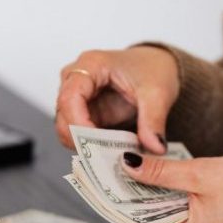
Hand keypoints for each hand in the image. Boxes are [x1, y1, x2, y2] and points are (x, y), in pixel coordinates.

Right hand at [55, 46, 178, 153]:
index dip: (78, 123)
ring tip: (112, 156)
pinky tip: (111, 153)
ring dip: (86, 146)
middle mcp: (76, 79)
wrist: (158, 66)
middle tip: (105, 157)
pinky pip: (80, 135)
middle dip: (81, 140)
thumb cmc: (153, 68)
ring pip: (67, 129)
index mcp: (91, 65)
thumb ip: (154, 120)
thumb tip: (154, 147)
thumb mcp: (158, 93)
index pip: (70, 97)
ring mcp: (78, 98)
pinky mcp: (85, 113)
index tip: (95, 144)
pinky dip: (93, 147)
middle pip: (63, 116)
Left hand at [121, 152, 222, 222]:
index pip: (136, 218)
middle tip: (117, 161)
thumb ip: (161, 171)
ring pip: (158, 213)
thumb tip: (129, 165)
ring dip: (148, 190)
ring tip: (137, 163)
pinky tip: (160, 174)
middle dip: (132, 190)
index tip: (105, 173)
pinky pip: (173, 213)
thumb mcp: (201, 173)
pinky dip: (165, 194)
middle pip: (145, 217)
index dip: (120, 194)